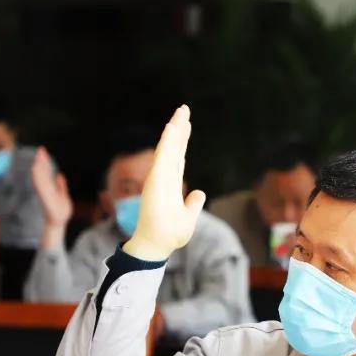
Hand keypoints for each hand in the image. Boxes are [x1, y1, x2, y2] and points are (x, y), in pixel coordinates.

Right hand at [30, 147, 71, 228]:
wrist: (59, 222)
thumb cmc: (61, 211)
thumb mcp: (63, 195)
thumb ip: (61, 186)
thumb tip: (59, 176)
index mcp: (50, 187)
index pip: (47, 171)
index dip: (46, 162)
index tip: (44, 152)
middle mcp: (46, 189)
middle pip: (43, 172)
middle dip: (42, 161)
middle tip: (41, 149)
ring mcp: (45, 193)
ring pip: (40, 178)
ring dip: (39, 167)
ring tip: (38, 158)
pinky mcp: (45, 198)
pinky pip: (40, 187)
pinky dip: (37, 179)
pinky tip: (35, 172)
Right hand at [123, 105, 204, 260]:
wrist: (157, 246)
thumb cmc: (169, 234)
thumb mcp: (188, 217)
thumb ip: (193, 204)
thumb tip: (199, 193)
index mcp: (172, 184)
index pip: (178, 157)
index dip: (182, 140)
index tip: (186, 123)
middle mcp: (165, 178)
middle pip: (174, 148)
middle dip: (179, 128)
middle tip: (183, 109)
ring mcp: (160, 178)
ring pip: (168, 149)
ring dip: (174, 130)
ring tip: (180, 112)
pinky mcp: (156, 182)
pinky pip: (163, 158)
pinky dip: (167, 142)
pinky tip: (171, 127)